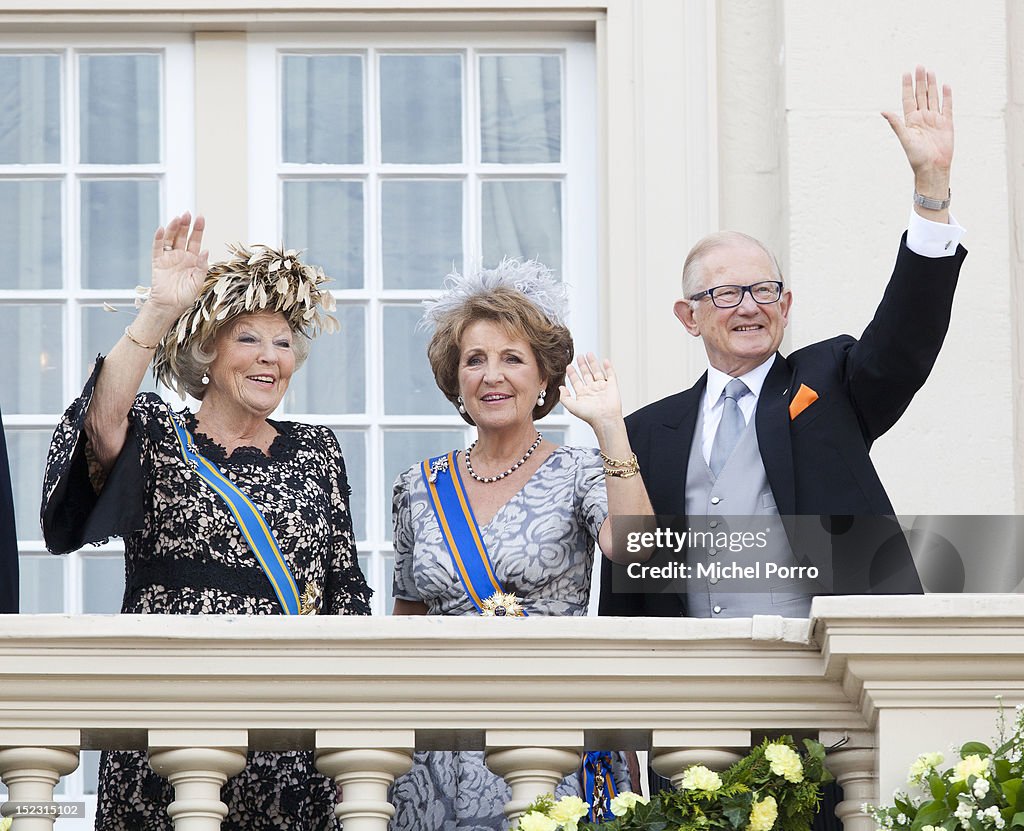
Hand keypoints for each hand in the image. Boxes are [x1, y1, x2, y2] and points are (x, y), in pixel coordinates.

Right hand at [146, 212, 208, 318]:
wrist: (170, 306)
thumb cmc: (185, 296)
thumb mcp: (198, 281)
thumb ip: (202, 266)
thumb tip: (205, 251)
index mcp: (193, 259)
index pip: (195, 240)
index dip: (198, 229)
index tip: (201, 218)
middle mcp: (180, 255)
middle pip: (182, 236)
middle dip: (185, 225)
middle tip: (188, 214)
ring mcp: (169, 257)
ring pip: (170, 238)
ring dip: (173, 228)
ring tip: (177, 218)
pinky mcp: (158, 262)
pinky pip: (157, 247)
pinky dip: (158, 238)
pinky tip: (161, 229)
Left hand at [559, 353, 622, 431]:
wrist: (605, 419)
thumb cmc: (590, 415)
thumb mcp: (572, 406)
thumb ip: (564, 397)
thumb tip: (560, 388)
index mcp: (583, 395)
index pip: (576, 381)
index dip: (572, 373)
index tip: (568, 366)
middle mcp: (592, 390)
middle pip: (586, 374)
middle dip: (582, 365)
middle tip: (578, 356)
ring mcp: (602, 387)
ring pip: (597, 372)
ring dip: (593, 363)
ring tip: (588, 354)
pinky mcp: (612, 386)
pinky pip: (610, 374)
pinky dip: (608, 367)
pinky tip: (605, 361)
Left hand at [881, 66, 952, 193]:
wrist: (933, 168)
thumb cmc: (917, 157)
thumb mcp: (905, 138)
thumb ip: (896, 124)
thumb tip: (883, 111)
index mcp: (911, 121)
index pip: (909, 99)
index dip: (907, 86)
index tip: (906, 73)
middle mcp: (922, 118)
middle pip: (921, 95)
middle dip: (920, 81)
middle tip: (919, 66)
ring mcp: (935, 120)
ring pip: (933, 98)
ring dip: (932, 85)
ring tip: (930, 72)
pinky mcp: (947, 124)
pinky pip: (947, 107)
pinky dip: (947, 96)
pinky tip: (946, 86)